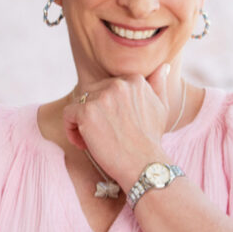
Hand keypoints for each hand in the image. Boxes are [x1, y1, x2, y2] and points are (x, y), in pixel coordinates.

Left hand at [62, 64, 171, 191]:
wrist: (144, 164)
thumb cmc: (151, 140)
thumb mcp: (161, 108)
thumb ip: (159, 85)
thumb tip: (163, 66)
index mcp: (134, 79)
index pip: (108, 86)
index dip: (107, 105)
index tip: (112, 123)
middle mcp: (118, 84)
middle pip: (92, 92)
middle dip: (93, 112)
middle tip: (102, 134)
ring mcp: (102, 97)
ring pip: (79, 103)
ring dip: (82, 121)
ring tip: (92, 140)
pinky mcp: (87, 112)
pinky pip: (68, 114)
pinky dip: (71, 130)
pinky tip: (83, 143)